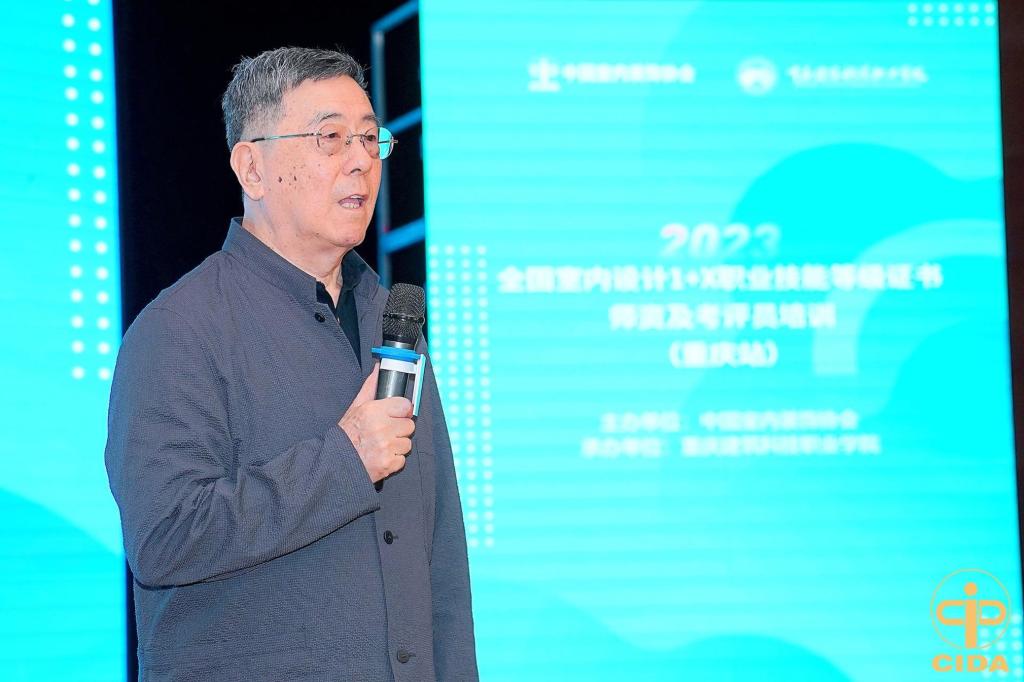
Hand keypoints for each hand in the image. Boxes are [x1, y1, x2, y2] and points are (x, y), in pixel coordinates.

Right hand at [339, 364, 414, 482]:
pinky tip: (382, 456)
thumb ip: (370, 388)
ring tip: (382, 445)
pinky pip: (402, 459)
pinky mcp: (389, 463)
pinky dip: (394, 460)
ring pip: (407, 443)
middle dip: (399, 429)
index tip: (395, 415)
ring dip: (397, 445)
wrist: (336, 463)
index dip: (401, 411)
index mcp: (374, 411)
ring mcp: (386, 447)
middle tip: (385, 432)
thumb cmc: (346, 435)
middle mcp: (382, 428)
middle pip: (409, 425)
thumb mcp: (355, 408)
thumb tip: (378, 369)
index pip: (405, 406)